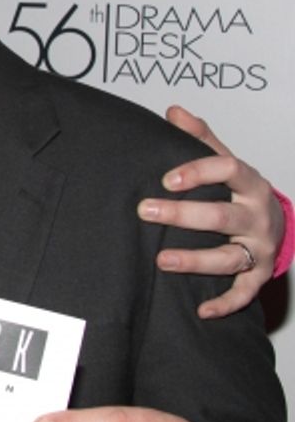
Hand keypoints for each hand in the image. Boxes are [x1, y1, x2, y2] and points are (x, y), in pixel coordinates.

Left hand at [137, 105, 282, 317]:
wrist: (274, 222)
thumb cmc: (239, 189)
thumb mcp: (224, 160)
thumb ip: (200, 138)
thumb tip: (174, 111)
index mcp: (250, 183)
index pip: (229, 169)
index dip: (198, 172)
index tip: (166, 178)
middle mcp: (258, 215)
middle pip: (222, 216)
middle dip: (183, 215)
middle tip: (145, 211)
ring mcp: (260, 246)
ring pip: (230, 257)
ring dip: (196, 260)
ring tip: (161, 260)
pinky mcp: (259, 273)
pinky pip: (244, 291)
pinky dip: (225, 303)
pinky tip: (202, 310)